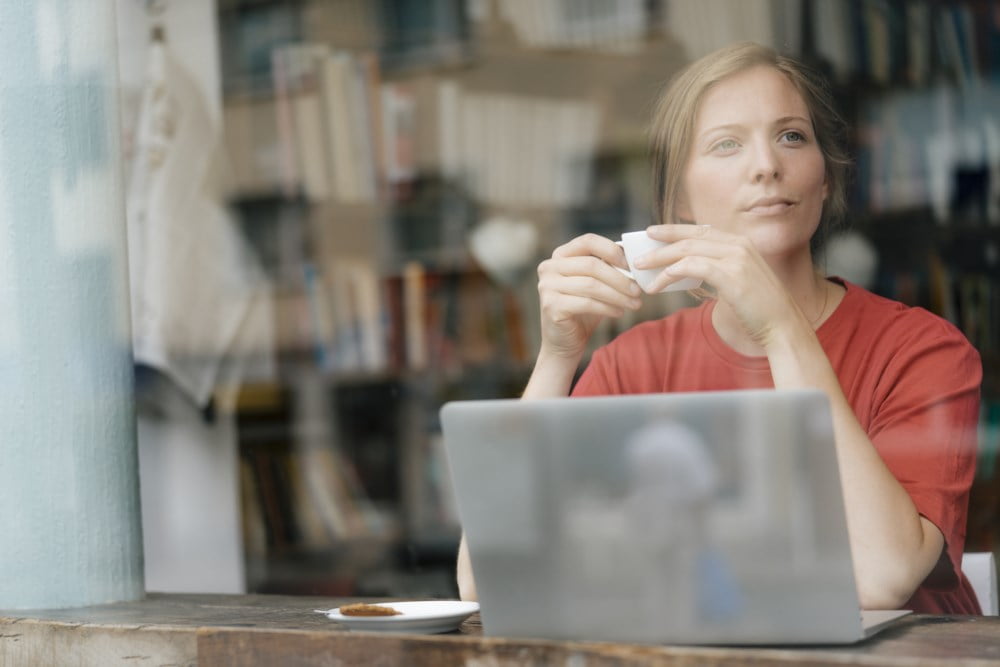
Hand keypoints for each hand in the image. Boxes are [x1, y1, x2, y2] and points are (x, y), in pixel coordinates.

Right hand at [536, 233, 642, 359]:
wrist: (564, 342)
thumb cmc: (583, 310)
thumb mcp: (596, 284)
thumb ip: (607, 267)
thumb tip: (632, 254)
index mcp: (559, 255)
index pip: (588, 241)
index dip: (612, 250)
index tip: (632, 266)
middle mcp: (549, 267)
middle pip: (592, 265)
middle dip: (620, 278)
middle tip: (638, 290)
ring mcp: (547, 287)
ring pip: (591, 285)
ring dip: (618, 295)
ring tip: (634, 304)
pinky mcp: (551, 306)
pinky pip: (587, 303)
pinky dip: (607, 308)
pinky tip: (619, 312)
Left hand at [634, 225, 804, 347]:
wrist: (783, 325)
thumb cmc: (759, 308)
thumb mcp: (738, 281)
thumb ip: (717, 270)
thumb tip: (686, 270)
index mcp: (741, 242)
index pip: (701, 229)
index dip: (674, 230)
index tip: (653, 233)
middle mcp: (739, 244)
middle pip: (690, 236)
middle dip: (661, 242)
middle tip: (638, 251)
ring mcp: (737, 258)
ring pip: (687, 250)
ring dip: (660, 259)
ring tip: (642, 269)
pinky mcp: (732, 275)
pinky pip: (692, 267)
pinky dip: (671, 274)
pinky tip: (658, 283)